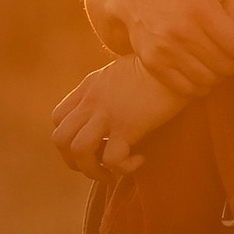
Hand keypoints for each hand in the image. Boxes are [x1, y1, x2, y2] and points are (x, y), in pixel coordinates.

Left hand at [49, 58, 156, 181]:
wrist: (176, 59)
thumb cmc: (157, 66)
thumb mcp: (122, 71)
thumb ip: (109, 87)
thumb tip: (115, 104)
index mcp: (89, 87)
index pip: (58, 118)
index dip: (67, 139)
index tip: (88, 146)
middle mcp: (92, 101)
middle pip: (60, 139)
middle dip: (72, 161)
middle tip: (94, 167)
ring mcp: (107, 114)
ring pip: (78, 151)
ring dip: (92, 170)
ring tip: (111, 174)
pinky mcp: (127, 126)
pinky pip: (112, 159)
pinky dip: (124, 167)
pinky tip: (139, 160)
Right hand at [87, 0, 233, 96]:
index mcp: (201, 9)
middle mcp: (182, 31)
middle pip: (225, 66)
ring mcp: (165, 50)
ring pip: (207, 80)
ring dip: (221, 77)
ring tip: (225, 66)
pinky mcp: (153, 64)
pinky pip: (186, 89)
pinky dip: (200, 87)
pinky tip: (206, 75)